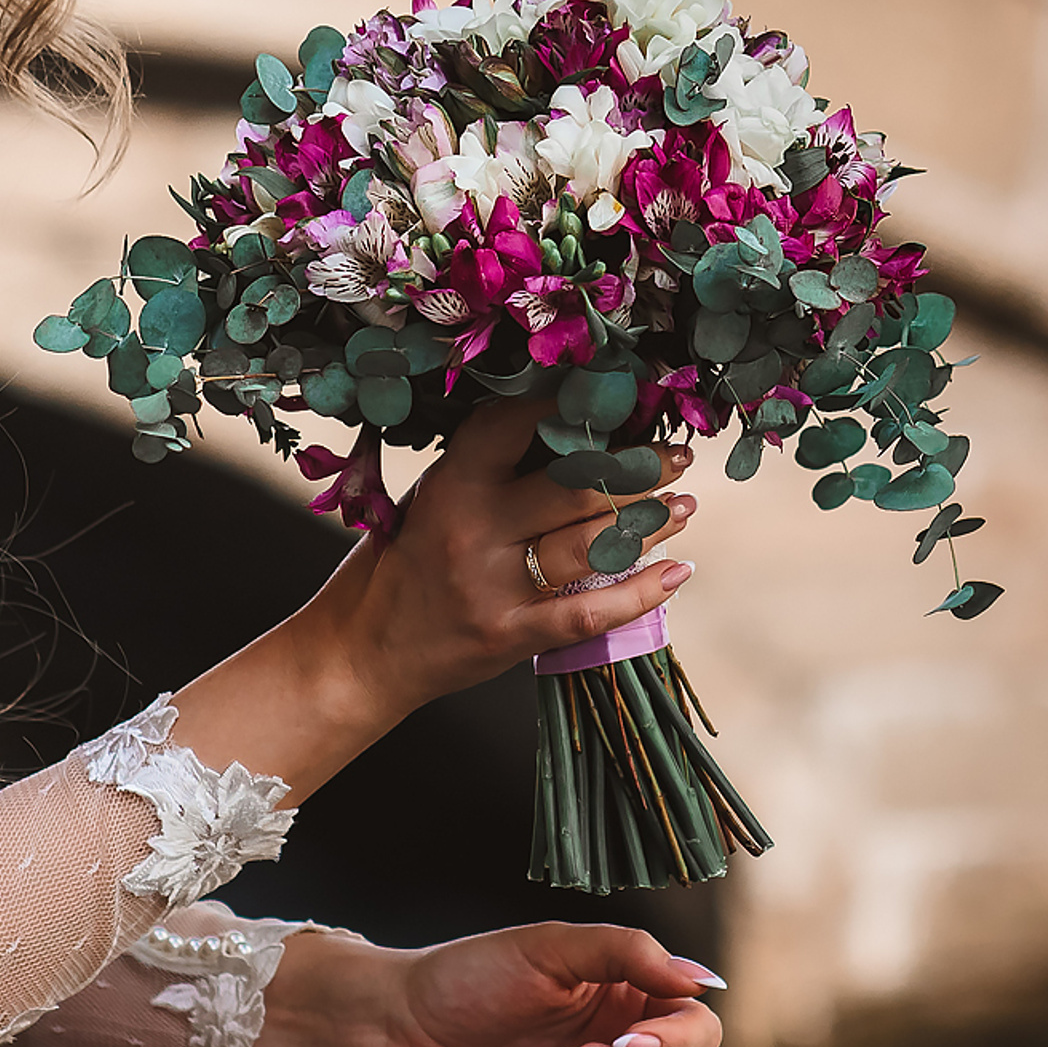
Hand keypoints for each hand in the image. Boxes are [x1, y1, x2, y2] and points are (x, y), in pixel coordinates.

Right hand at [345, 400, 700, 724]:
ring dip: (650, 522)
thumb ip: (490, 467)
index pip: (518, 426)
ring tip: (685, 504)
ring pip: (591, 544)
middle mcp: (473, 530)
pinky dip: (642, 593)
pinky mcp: (509, 635)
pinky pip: (589, 612)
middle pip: (575, 487)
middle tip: (677, 455)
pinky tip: (678, 571)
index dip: (572, 404)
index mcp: (451, 484)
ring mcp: (492, 586)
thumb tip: (575, 428)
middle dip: (639, 467)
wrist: (362, 652)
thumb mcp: (432, 499)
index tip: (620, 393)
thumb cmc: (404, 563)